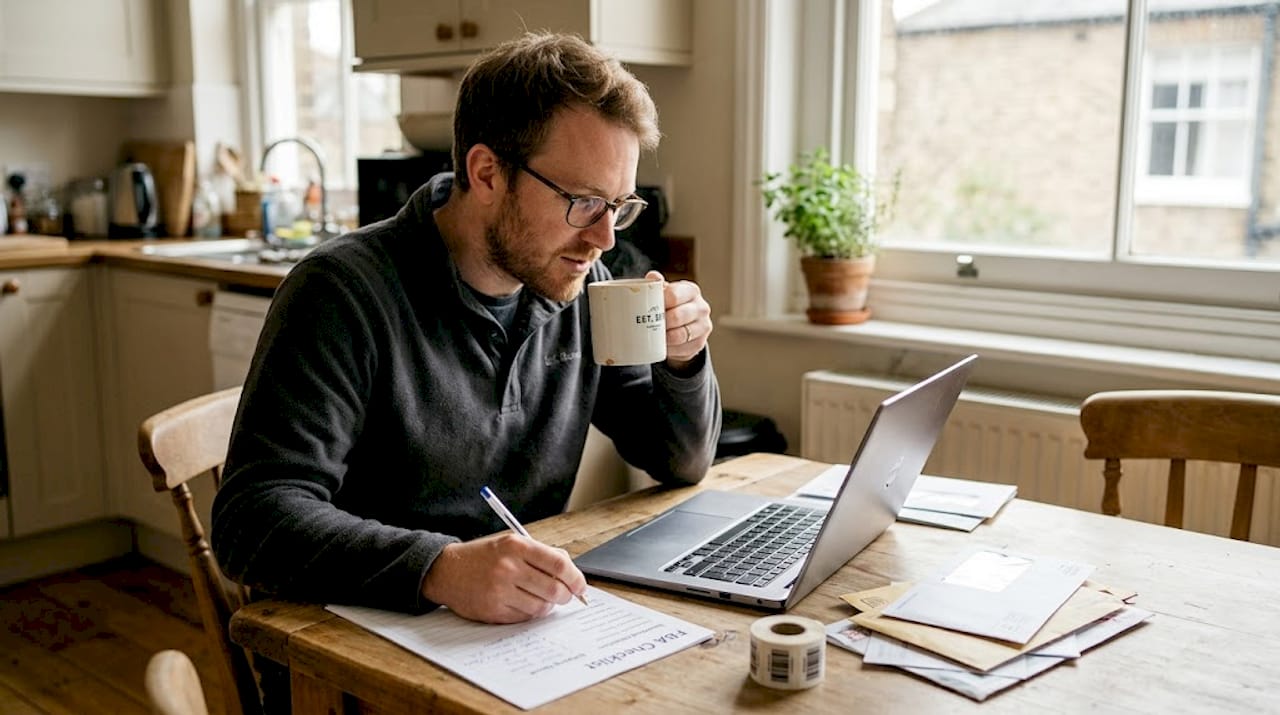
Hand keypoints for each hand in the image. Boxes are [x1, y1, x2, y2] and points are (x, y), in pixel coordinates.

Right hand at [420, 533, 586, 622]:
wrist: (447, 571)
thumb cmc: (484, 557)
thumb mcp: (511, 544)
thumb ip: (541, 554)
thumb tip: (570, 569)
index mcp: (516, 546)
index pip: (558, 563)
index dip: (575, 577)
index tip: (580, 586)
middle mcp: (508, 567)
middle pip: (554, 588)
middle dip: (566, 595)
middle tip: (566, 595)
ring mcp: (499, 591)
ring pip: (542, 606)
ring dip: (548, 605)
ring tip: (542, 598)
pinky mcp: (493, 610)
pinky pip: (525, 617)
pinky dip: (531, 613)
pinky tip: (525, 603)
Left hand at [646, 270, 711, 368]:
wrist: (683, 324)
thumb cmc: (670, 305)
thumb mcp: (664, 292)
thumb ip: (656, 284)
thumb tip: (652, 277)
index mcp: (691, 290)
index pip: (674, 295)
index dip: (659, 303)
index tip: (646, 308)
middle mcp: (702, 307)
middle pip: (678, 316)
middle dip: (660, 322)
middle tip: (646, 325)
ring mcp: (703, 326)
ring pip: (680, 335)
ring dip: (664, 338)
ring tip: (652, 337)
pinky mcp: (700, 343)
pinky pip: (682, 349)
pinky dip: (669, 349)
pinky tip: (661, 346)